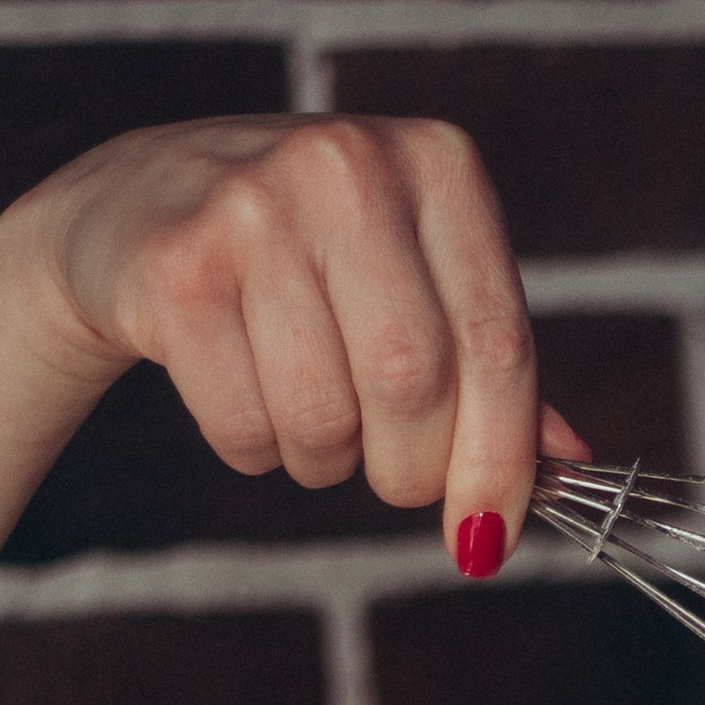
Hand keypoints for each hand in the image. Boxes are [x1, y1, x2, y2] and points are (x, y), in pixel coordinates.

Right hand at [15, 114, 587, 565]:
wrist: (133, 206)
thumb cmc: (308, 256)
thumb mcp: (413, 274)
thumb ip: (489, 361)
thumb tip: (571, 463)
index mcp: (438, 164)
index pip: (497, 345)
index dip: (501, 463)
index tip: (486, 540)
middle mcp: (349, 167)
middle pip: (415, 386)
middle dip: (410, 470)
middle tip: (392, 479)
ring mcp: (254, 208)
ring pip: (326, 418)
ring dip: (326, 462)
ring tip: (310, 416)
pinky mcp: (177, 266)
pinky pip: (245, 426)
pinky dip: (256, 451)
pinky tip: (243, 391)